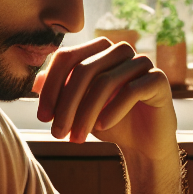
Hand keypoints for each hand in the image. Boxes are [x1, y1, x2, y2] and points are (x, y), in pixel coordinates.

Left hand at [35, 39, 176, 159]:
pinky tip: (102, 128)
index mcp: (98, 49)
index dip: (50, 88)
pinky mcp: (158, 79)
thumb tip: (34, 83)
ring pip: (104, 82)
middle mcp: (120, 50)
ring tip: (75, 138)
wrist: (144, 144)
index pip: (66, 58)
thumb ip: (58, 92)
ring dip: (85, 114)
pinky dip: (112, 111)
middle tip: (57, 133)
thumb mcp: (77, 107)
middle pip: (83, 70)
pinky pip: (130, 91)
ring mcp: (141, 62)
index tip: (42, 117)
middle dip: (66, 105)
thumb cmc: (109, 122)